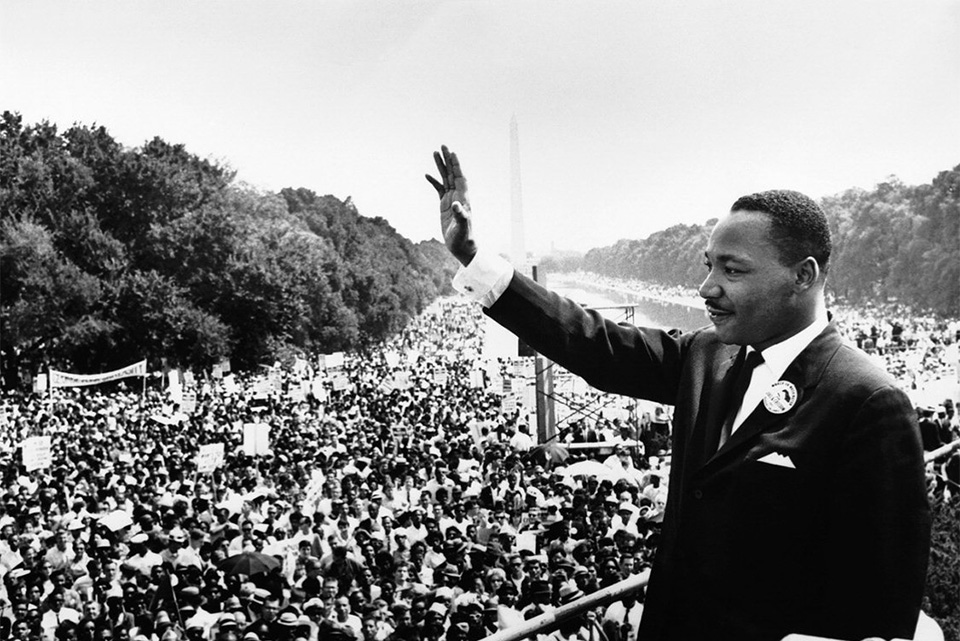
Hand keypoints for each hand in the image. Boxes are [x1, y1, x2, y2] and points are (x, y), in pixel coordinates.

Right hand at [425, 145, 476, 265]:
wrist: (463, 247)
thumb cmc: (464, 238)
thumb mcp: (462, 228)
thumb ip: (460, 216)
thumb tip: (456, 204)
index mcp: (463, 198)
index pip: (460, 177)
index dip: (456, 165)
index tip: (452, 153)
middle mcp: (458, 196)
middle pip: (453, 174)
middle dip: (448, 160)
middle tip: (442, 146)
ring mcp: (451, 200)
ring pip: (446, 179)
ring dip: (441, 166)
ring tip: (434, 153)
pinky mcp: (445, 206)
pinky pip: (439, 189)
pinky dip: (434, 181)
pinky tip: (427, 175)